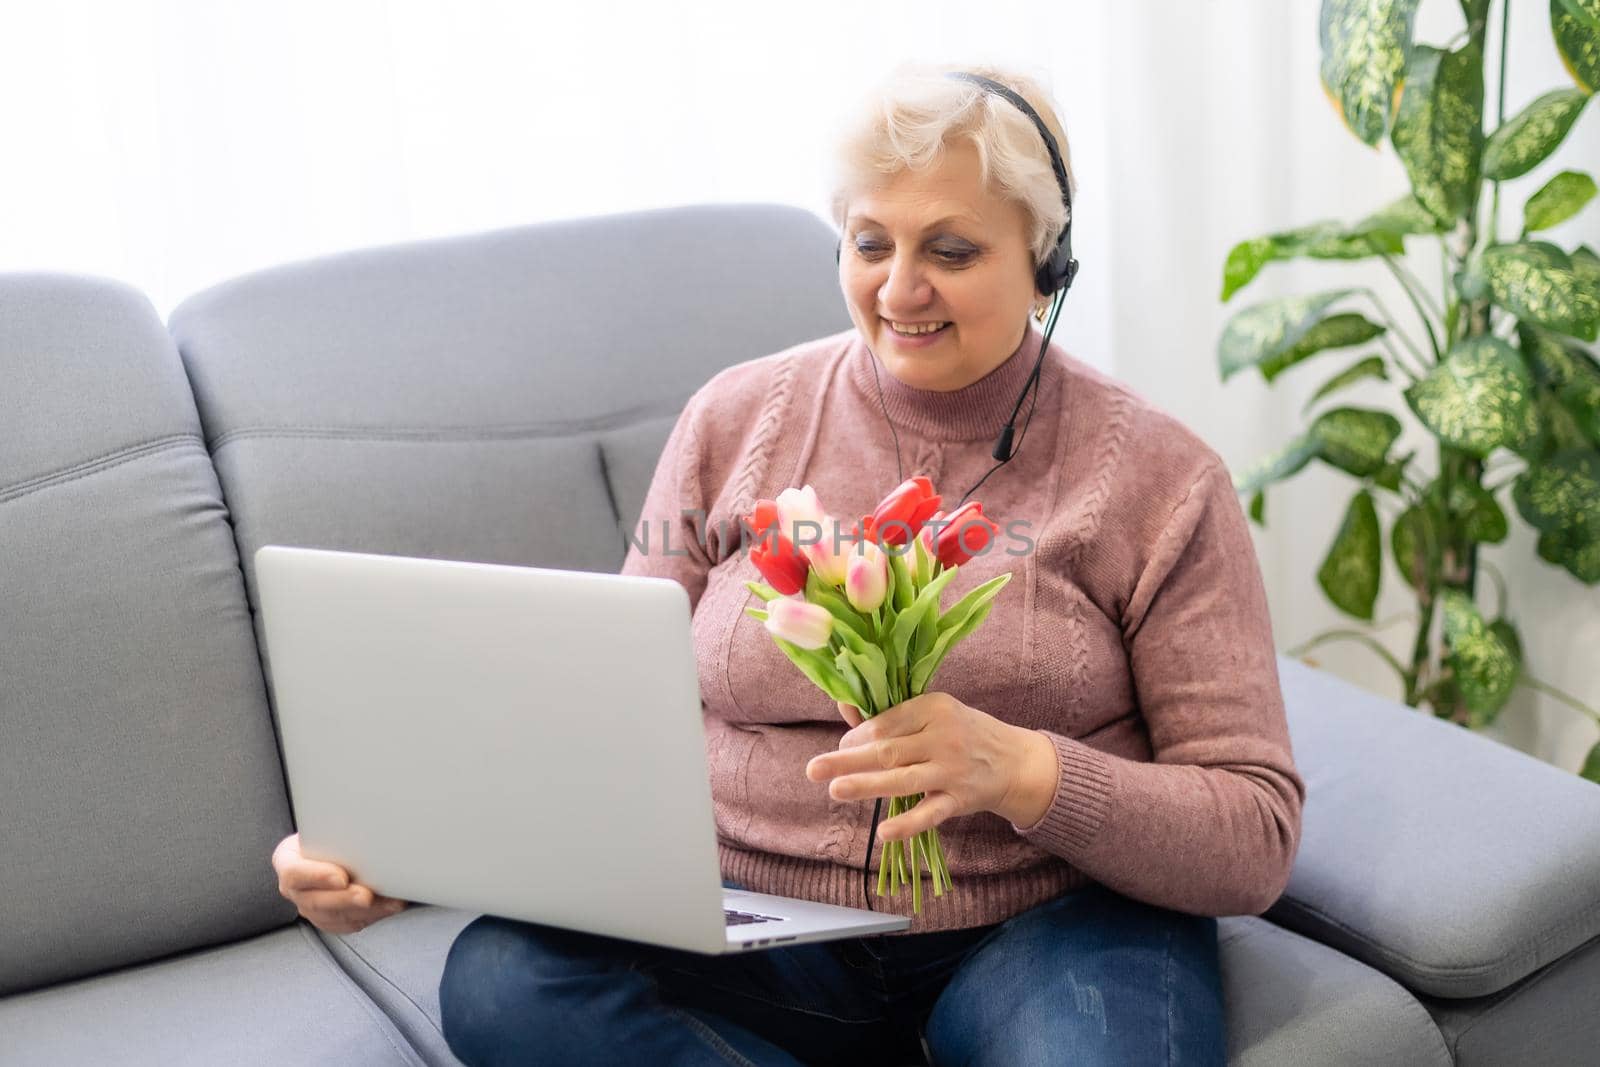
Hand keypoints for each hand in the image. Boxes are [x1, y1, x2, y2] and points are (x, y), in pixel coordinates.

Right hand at [272, 832, 410, 933]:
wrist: (324, 842)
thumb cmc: (322, 830)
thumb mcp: (321, 823)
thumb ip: (332, 828)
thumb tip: (359, 819)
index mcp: (286, 861)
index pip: (295, 873)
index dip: (318, 877)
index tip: (342, 877)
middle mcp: (294, 889)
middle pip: (314, 901)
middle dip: (345, 900)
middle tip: (367, 895)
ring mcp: (309, 906)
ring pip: (334, 918)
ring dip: (365, 912)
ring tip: (389, 902)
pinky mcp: (329, 918)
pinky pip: (348, 924)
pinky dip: (372, 917)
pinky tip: (389, 906)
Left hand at [807, 692, 1056, 839]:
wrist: (1015, 760)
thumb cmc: (962, 733)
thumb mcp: (933, 713)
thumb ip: (891, 716)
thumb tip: (844, 708)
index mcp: (933, 708)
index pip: (886, 722)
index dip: (857, 736)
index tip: (839, 747)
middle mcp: (943, 737)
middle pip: (888, 750)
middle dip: (848, 760)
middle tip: (814, 769)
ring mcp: (952, 770)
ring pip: (903, 779)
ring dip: (867, 786)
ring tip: (835, 790)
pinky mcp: (960, 800)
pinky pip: (930, 814)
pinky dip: (907, 824)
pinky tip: (883, 833)